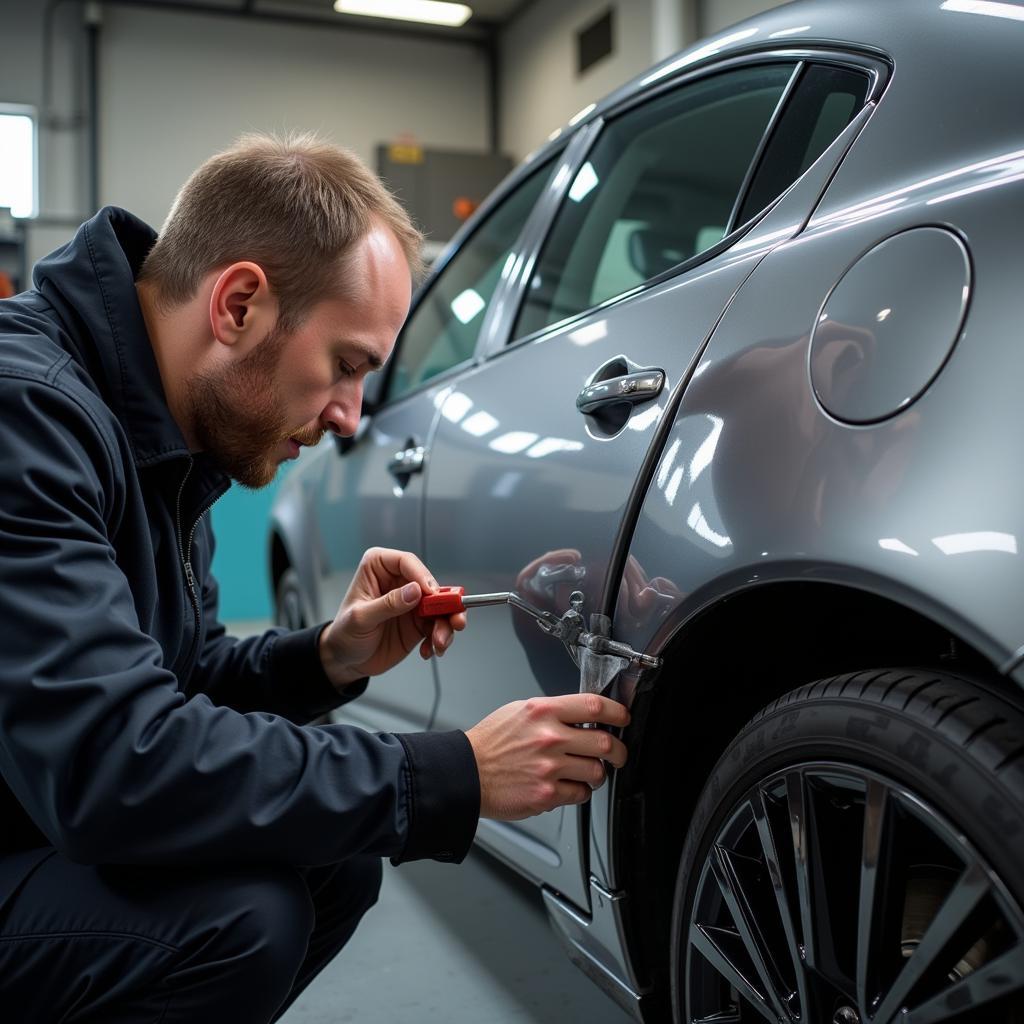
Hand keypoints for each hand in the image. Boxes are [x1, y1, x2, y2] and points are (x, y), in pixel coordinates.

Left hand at [318, 547, 465, 688]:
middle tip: (454, 618)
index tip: (432, 594)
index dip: (423, 576)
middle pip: (431, 585)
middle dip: (445, 603)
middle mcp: (398, 582)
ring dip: (446, 625)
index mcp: (379, 568)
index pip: (406, 562)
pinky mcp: (419, 622)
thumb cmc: (344, 633)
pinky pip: (438, 627)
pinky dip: (439, 639)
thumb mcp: (360, 619)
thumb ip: (387, 604)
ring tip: (440, 643)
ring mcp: (411, 603)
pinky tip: (429, 650)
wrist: (345, 661)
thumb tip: (414, 591)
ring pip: (440, 607)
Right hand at [465, 693, 628, 819]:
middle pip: (604, 741)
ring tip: (588, 772)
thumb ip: (552, 712)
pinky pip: (580, 794)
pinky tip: (568, 786)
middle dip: (618, 751)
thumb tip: (581, 716)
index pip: (594, 706)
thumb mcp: (520, 712)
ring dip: (597, 773)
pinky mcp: (546, 794)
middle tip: (617, 753)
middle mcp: (548, 738)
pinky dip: (579, 792)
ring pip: (596, 771)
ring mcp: (548, 768)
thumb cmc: (490, 743)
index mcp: (543, 712)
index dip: (617, 712)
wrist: (466, 773)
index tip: (623, 717)